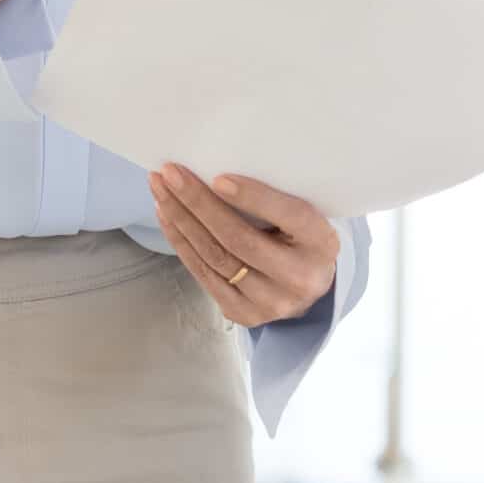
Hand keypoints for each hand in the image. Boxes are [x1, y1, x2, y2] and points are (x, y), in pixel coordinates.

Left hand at [149, 165, 339, 326]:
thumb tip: (217, 168)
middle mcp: (300, 278)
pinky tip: (167, 216)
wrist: (308, 285)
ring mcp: (271, 302)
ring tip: (161, 189)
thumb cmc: (299, 235)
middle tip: (171, 173)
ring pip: (215, 257)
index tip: (217, 177)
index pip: (289, 215)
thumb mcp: (303, 215)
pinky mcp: (244, 314)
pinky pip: (204, 274)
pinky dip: (181, 242)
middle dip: (199, 203)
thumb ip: (274, 198)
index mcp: (322, 244)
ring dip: (181, 219)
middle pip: (239, 239)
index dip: (253, 197)